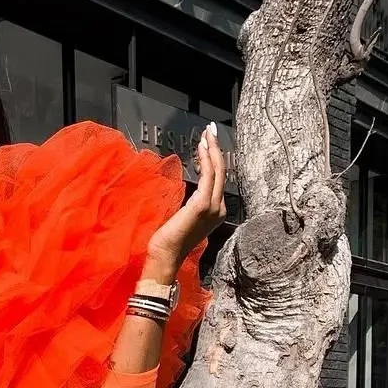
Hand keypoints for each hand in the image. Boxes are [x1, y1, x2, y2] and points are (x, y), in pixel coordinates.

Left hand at [144, 124, 226, 281]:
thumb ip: (192, 204)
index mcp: (215, 211)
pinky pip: (208, 176)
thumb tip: (192, 191)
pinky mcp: (203, 205)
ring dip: (211, 150)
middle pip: (222, 171)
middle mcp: (218, 209)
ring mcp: (213, 207)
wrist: (166, 256)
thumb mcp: (185, 217)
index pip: (218, 179)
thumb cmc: (169, 241)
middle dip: (216, 148)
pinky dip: (205, 159)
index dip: (213, 159)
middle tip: (210, 131)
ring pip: (217, 170)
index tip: (207, 143)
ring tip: (206, 135)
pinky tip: (201, 149)